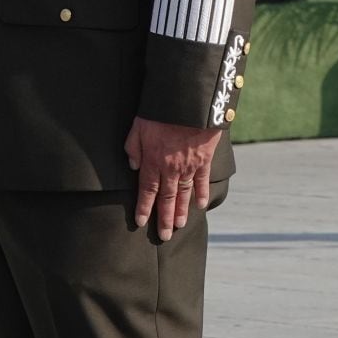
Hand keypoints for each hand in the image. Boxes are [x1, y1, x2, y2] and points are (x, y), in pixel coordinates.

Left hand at [125, 117, 221, 241]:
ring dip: (181, 211)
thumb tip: (133, 166)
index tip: (142, 222)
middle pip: (166, 198)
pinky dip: (201, 193)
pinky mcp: (204, 158)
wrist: (190, 101)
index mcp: (153, 160)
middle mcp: (171, 168)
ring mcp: (189, 165)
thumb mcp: (138, 126)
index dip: (144, 208)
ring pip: (184, 193)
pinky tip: (200, 205)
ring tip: (180, 225)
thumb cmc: (161, 110)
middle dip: (164, 218)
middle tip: (165, 236)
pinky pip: (202, 180)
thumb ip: (133, 148)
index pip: (147, 190)